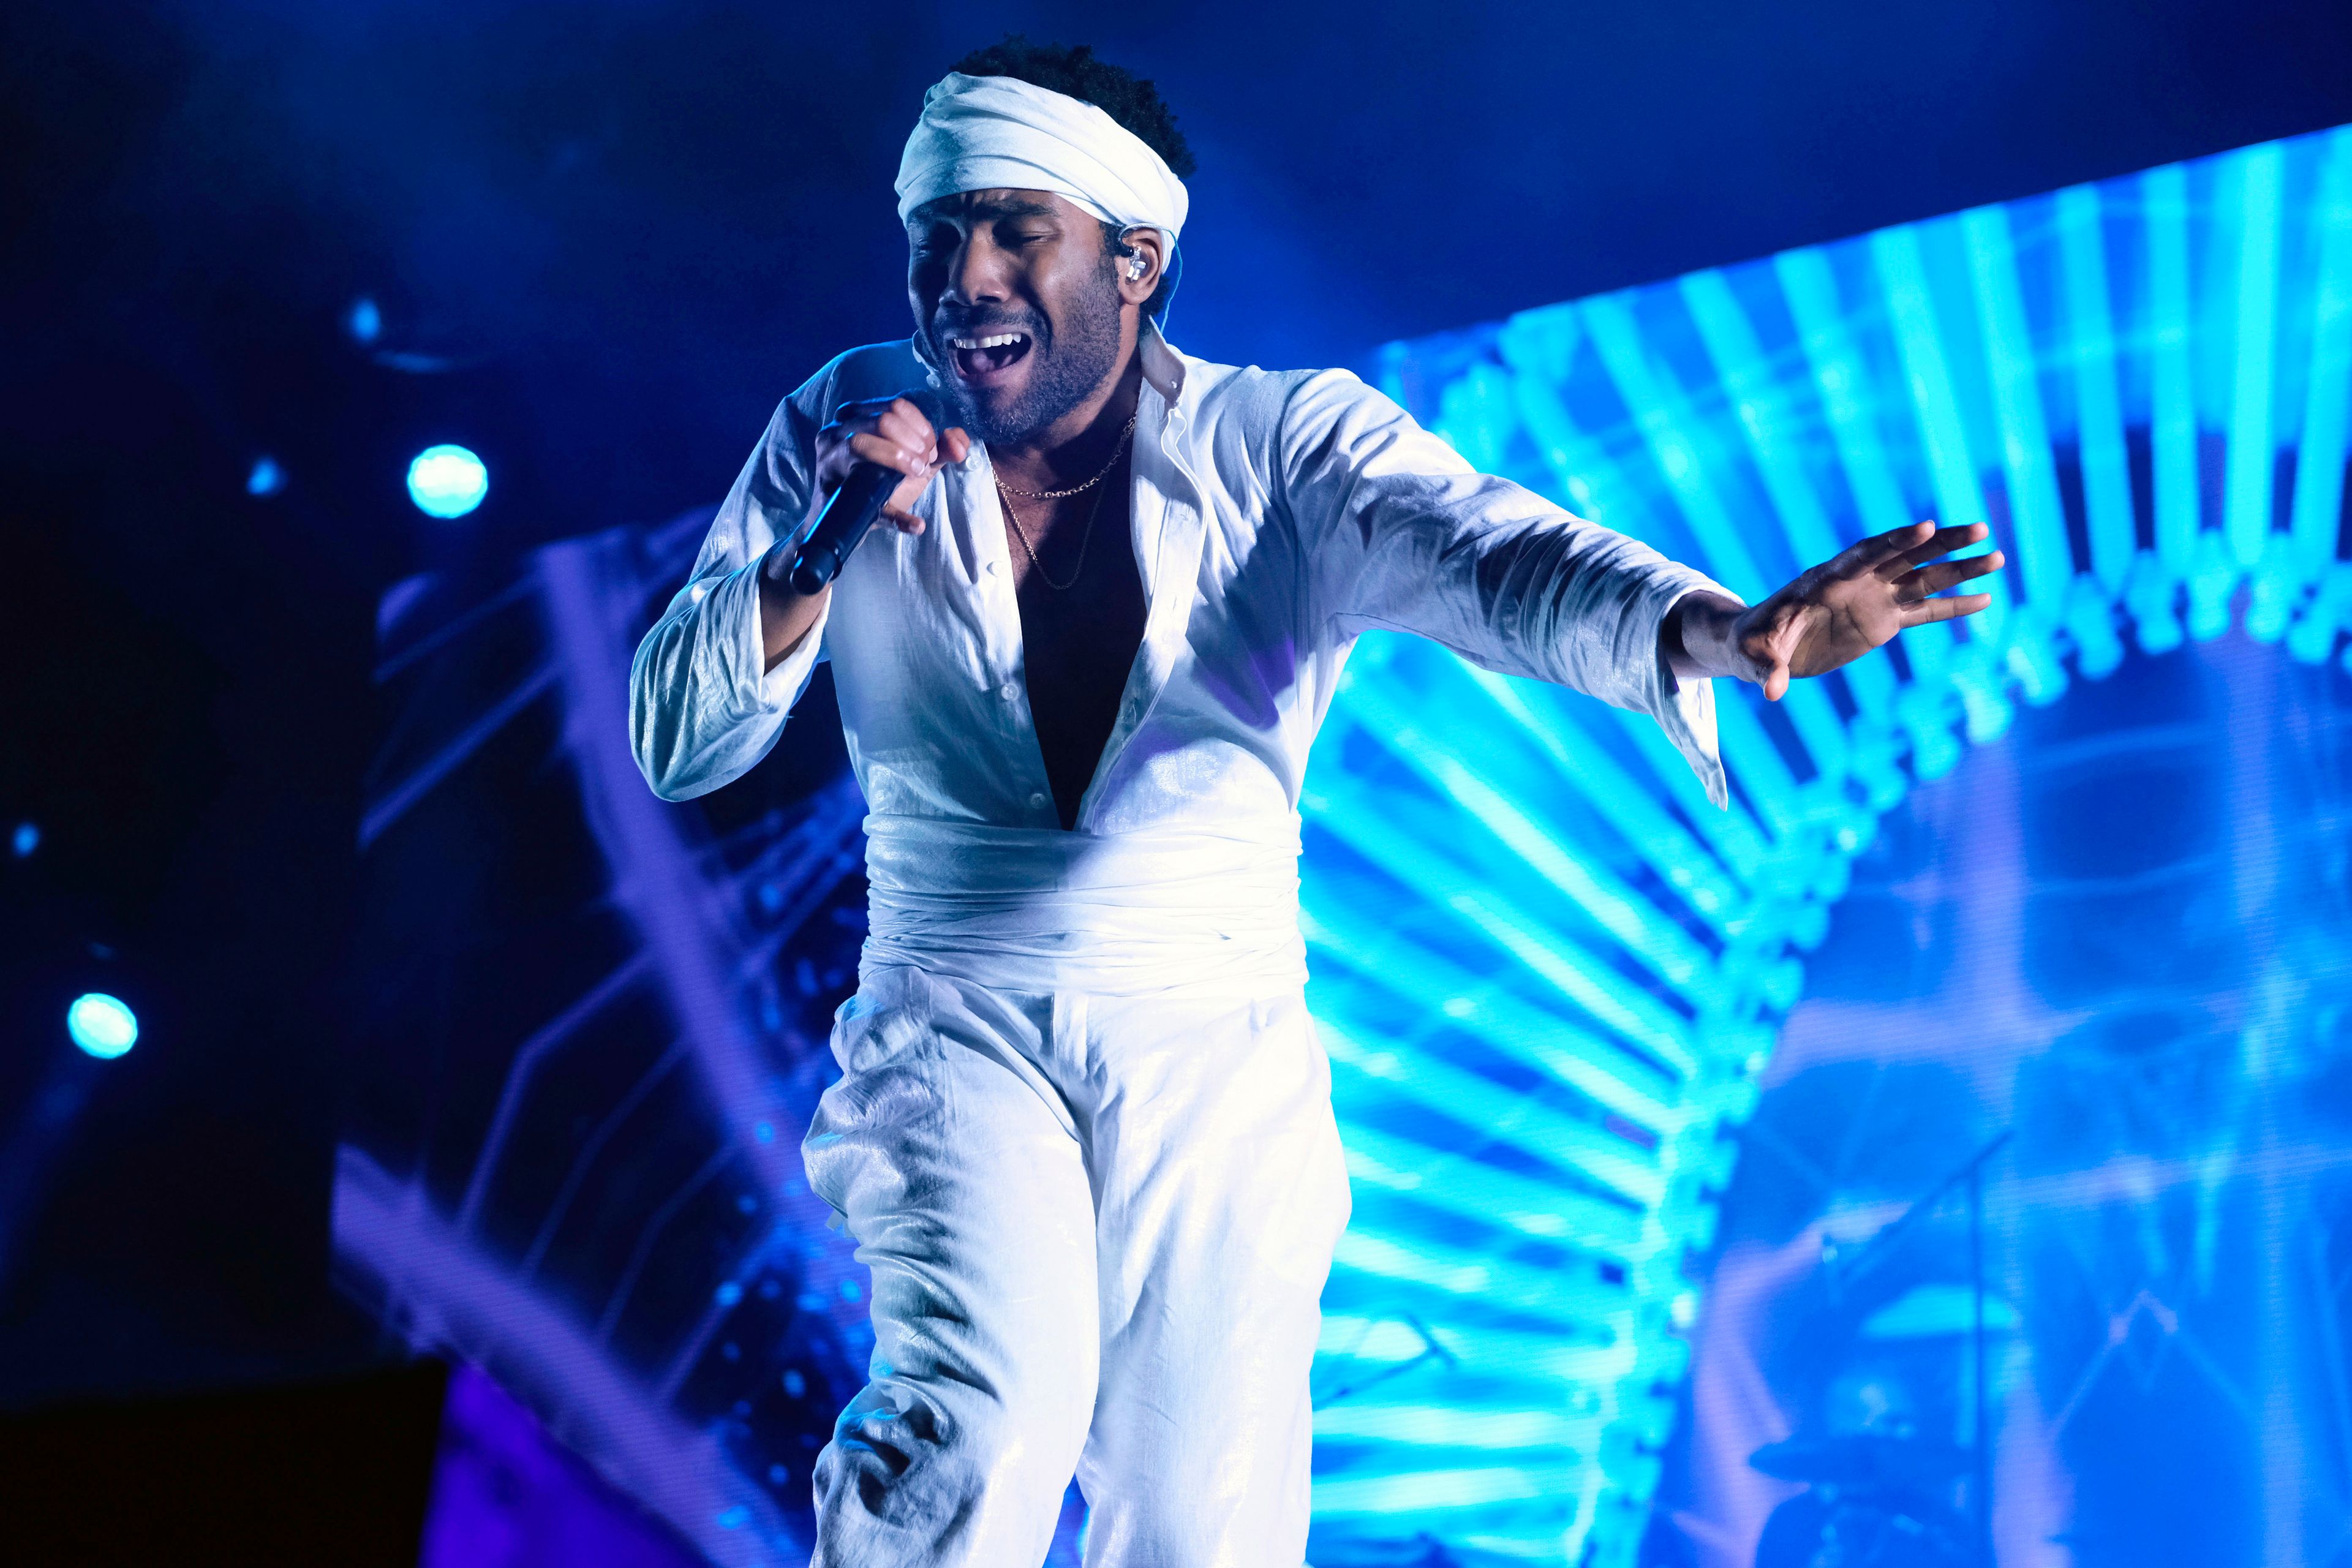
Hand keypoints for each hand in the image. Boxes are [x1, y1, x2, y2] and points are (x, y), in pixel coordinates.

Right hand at [807, 395, 971, 536]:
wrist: (849, 517)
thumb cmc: (880, 478)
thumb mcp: (912, 458)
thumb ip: (940, 447)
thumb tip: (959, 441)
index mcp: (858, 414)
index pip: (897, 406)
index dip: (922, 427)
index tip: (930, 449)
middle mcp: (838, 429)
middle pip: (883, 420)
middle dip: (912, 443)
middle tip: (922, 463)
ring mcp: (830, 459)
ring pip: (861, 444)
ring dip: (899, 459)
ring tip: (917, 473)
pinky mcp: (833, 493)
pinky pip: (863, 500)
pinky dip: (897, 516)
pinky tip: (917, 524)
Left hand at [1670, 522, 2004, 699]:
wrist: (1756, 646)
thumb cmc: (1750, 644)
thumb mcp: (1752, 655)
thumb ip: (1766, 668)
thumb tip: (1772, 691)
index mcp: (1824, 581)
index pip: (1863, 555)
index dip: (1895, 541)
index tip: (1926, 526)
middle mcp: (1855, 584)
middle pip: (1904, 556)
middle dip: (1941, 542)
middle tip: (1980, 527)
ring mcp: (1871, 600)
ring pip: (1921, 578)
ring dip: (1958, 568)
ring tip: (1998, 557)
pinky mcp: (1881, 622)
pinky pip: (1923, 611)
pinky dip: (1952, 606)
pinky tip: (1986, 599)